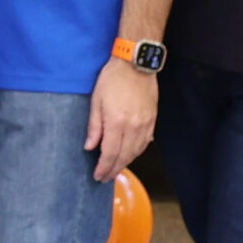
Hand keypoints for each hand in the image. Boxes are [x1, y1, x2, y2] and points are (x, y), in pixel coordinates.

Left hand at [85, 56, 157, 185]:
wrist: (136, 64)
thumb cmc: (113, 79)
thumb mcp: (96, 100)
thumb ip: (94, 126)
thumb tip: (90, 146)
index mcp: (117, 122)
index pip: (110, 153)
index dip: (104, 167)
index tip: (98, 176)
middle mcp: (134, 126)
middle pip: (124, 156)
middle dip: (113, 169)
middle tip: (105, 177)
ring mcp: (145, 124)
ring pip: (136, 152)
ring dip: (125, 163)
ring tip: (115, 169)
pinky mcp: (152, 120)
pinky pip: (145, 143)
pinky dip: (136, 152)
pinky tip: (129, 155)